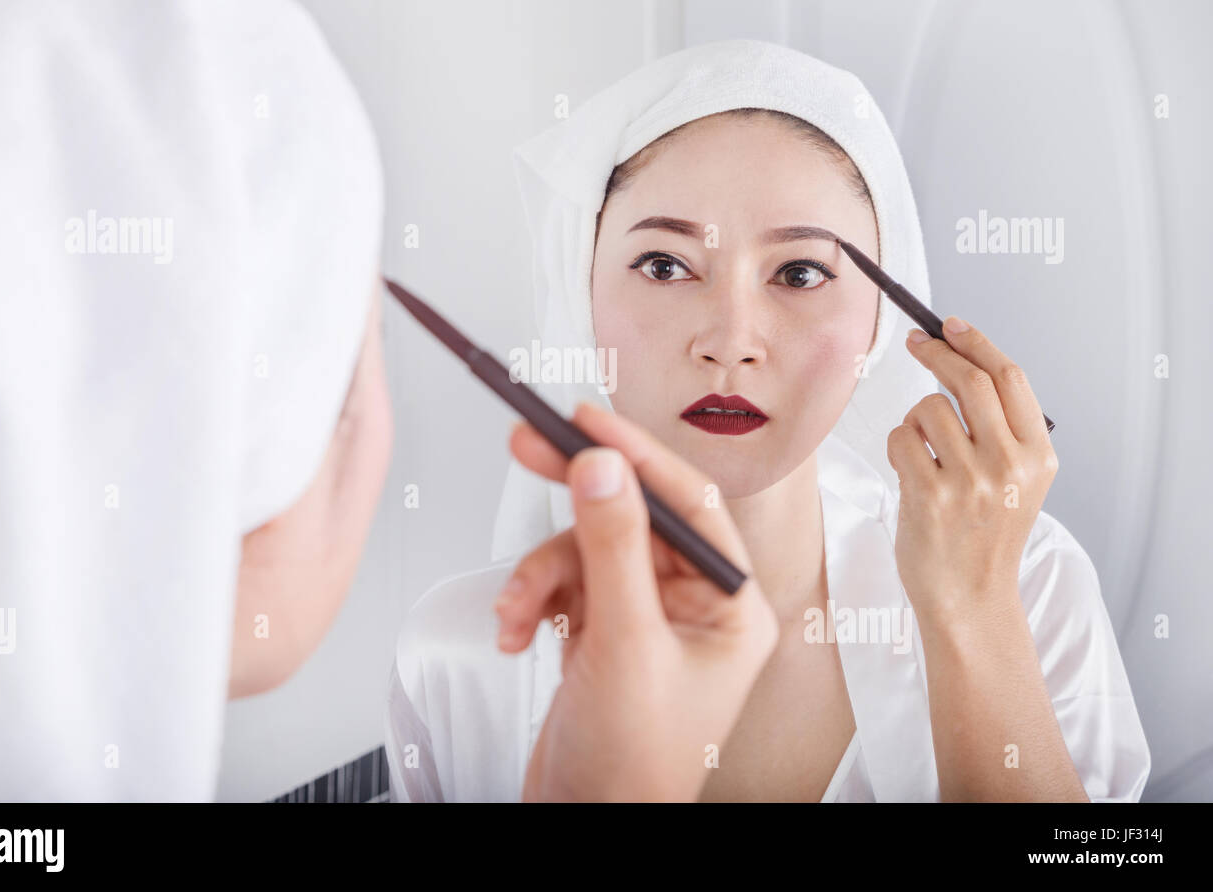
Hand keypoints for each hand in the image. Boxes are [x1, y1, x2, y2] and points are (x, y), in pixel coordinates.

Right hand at [494, 401, 778, 801]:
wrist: (585, 824)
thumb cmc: (633, 765)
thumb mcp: (625, 644)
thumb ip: (613, 548)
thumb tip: (604, 468)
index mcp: (727, 606)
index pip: (686, 502)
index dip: (635, 453)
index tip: (586, 421)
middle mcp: (689, 606)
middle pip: (629, 515)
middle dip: (574, 494)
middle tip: (528, 446)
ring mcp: (642, 618)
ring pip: (583, 549)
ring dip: (539, 573)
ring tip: (519, 611)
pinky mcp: (601, 632)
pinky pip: (561, 584)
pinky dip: (531, 600)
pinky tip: (517, 631)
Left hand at [888, 316, 1057, 625]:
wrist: (970, 598)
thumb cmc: (985, 533)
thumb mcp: (1018, 481)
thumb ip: (1002, 429)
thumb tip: (962, 362)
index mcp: (1039, 456)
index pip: (1009, 378)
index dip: (978, 343)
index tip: (952, 325)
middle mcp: (1010, 465)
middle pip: (968, 381)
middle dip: (937, 353)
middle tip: (916, 343)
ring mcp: (970, 481)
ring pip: (927, 409)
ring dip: (915, 420)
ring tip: (924, 452)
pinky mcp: (930, 496)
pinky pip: (900, 438)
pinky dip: (898, 446)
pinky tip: (910, 473)